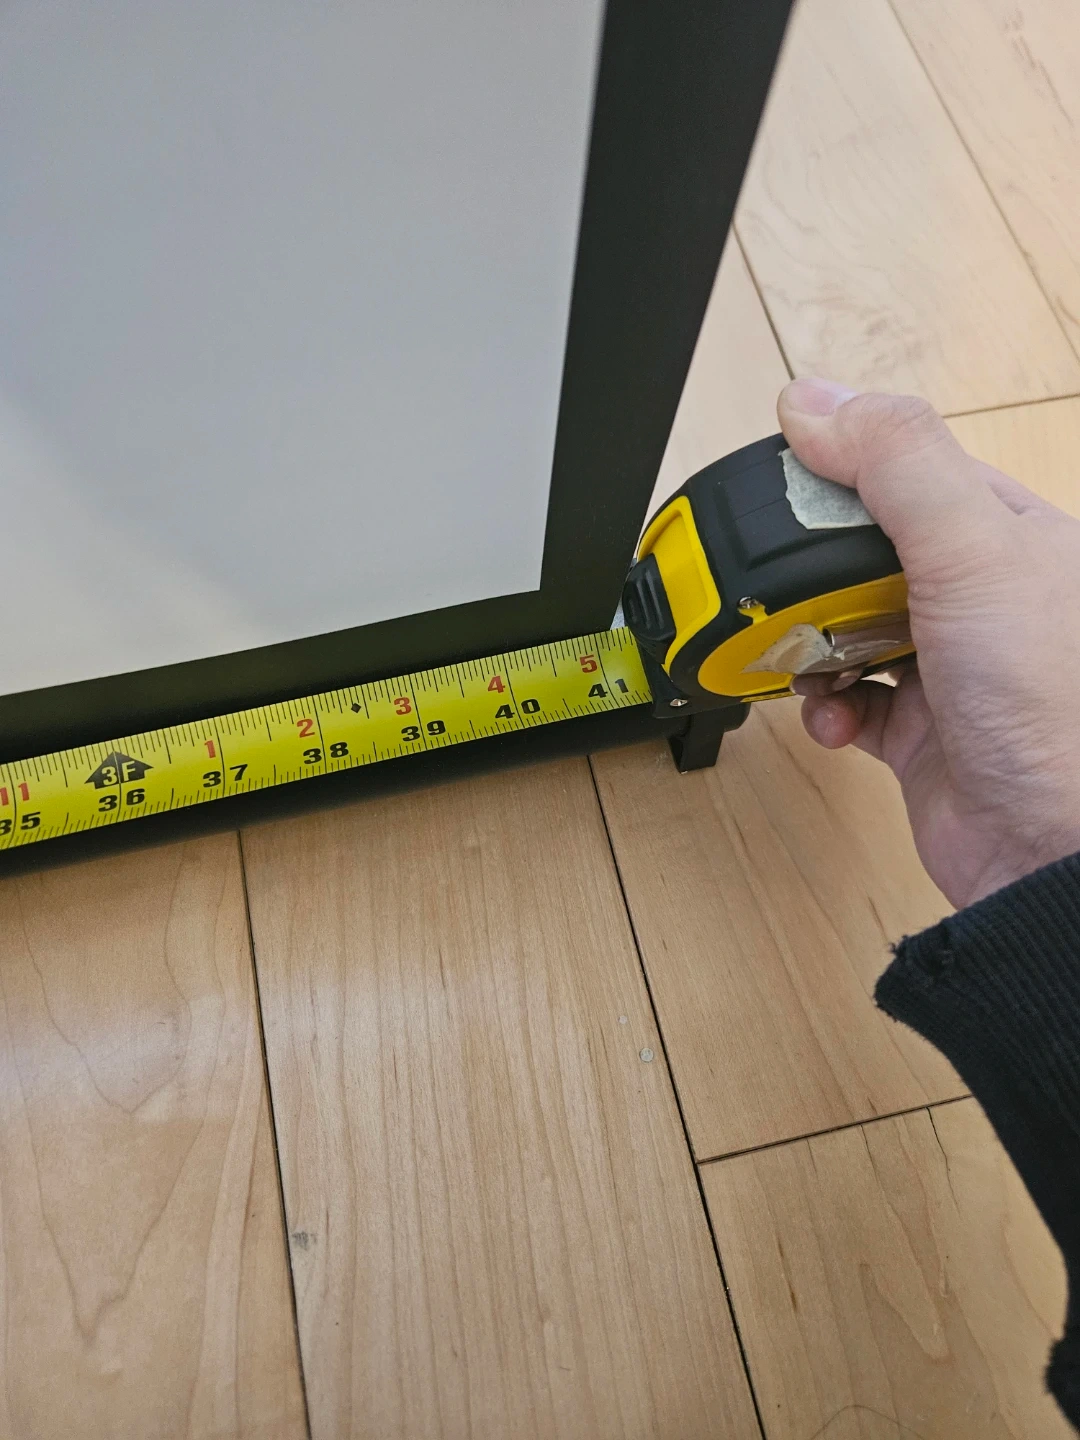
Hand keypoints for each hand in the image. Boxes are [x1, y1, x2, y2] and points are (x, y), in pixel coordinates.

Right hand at [777, 378, 1079, 908]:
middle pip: (863, 552)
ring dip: (808, 643)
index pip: (907, 471)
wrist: (1052, 849)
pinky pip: (847, 702)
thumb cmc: (1052, 705)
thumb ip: (896, 463)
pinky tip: (828, 716)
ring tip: (796, 654)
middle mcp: (981, 597)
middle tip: (778, 587)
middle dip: (811, 574)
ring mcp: (949, 667)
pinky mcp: (919, 732)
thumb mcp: (973, 549)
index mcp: (1009, 534)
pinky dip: (823, 708)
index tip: (780, 490)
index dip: (839, 474)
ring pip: (846, 628)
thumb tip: (814, 400)